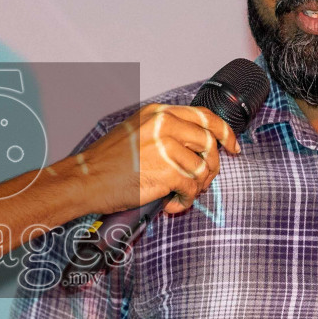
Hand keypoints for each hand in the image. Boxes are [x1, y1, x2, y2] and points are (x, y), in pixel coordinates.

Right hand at [77, 104, 239, 213]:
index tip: (233, 147)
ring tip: (179, 195)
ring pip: (203, 168)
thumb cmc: (106, 164)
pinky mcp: (167, 170)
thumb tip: (192, 147)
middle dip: (211, 167)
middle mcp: (164, 125)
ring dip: (196, 187)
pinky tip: (170, 205)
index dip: (225, 132)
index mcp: (158, 113)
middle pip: (209, 143)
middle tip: (202, 182)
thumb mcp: (136, 133)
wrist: (84, 180)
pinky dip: (185, 201)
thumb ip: (163, 132)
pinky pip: (192, 188)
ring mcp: (166, 146)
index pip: (204, 116)